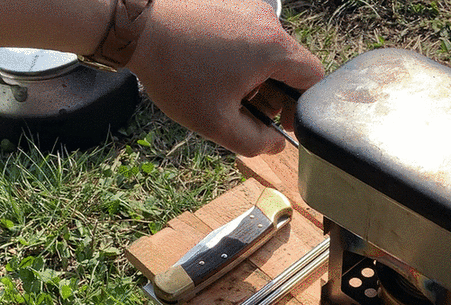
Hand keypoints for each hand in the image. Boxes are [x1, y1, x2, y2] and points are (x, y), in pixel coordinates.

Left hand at [126, 0, 323, 155]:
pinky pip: (244, 34)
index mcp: (274, 48)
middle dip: (273, 94)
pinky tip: (207, 68)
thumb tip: (274, 144)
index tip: (281, 123)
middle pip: (288, 64)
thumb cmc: (176, 72)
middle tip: (245, 111)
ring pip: (264, 50)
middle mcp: (267, 20)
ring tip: (219, 90)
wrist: (136, 27)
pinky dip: (236, 55)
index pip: (314, 78)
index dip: (303, 107)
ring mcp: (246, 6)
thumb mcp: (216, 123)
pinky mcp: (227, 1)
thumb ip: (254, 142)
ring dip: (252, 75)